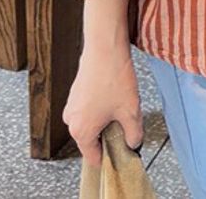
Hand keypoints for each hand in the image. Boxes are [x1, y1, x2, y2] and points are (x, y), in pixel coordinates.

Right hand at [63, 44, 142, 168]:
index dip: (110, 158)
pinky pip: (89, 108)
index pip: (93, 157)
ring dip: (106, 119)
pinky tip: (115, 94)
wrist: (105, 47)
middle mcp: (71, 121)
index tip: (121, 153)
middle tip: (127, 123)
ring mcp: (72, 105)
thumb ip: (134, 134)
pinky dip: (101, 106)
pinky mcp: (76, 92)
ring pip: (91, 122)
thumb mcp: (131, 111)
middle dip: (110, 135)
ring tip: (122, 104)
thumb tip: (133, 143)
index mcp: (81, 132)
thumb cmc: (114, 78)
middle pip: (92, 139)